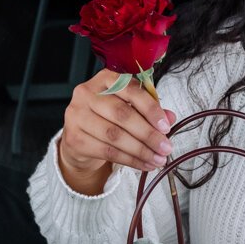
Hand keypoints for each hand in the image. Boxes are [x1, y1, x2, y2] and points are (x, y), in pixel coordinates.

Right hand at [57, 67, 174, 194]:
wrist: (81, 139)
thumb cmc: (108, 118)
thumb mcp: (130, 108)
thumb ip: (149, 110)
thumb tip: (170, 117)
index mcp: (105, 79)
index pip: (130, 90)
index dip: (150, 109)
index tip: (166, 126)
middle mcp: (87, 93)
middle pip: (122, 114)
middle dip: (148, 134)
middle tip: (165, 147)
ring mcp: (77, 115)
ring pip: (115, 136)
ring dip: (141, 150)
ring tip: (157, 159)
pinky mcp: (74, 138)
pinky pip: (107, 151)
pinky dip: (130, 160)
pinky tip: (143, 164)